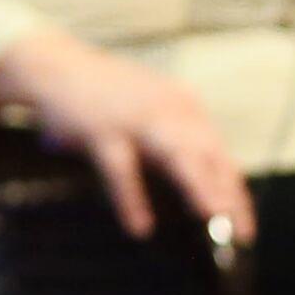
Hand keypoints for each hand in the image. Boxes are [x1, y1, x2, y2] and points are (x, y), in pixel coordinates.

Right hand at [0, 26, 255, 240]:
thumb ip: (174, 134)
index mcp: (183, 104)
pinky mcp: (101, 130)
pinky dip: (131, 199)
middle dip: (226, 194)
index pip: (219, 154)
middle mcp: (167, 108)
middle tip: (239, 231)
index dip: (234, 191)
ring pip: (177, 155)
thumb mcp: (149, 105)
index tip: (243, 225)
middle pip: (207, 155)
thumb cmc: (102, 91)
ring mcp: (135, 118)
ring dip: (199, 187)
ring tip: (214, 218)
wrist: (51, 64)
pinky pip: (121, 169)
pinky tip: (140, 226)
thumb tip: (200, 181)